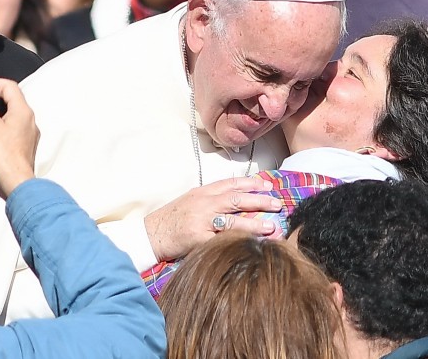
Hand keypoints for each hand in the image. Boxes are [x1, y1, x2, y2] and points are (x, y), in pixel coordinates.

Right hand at [145, 177, 278, 261]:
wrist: (150, 234)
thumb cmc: (172, 219)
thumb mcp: (191, 201)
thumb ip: (212, 198)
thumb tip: (236, 198)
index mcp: (203, 192)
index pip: (231, 183)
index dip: (252, 183)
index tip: (268, 185)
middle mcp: (204, 203)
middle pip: (236, 199)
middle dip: (259, 201)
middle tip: (277, 204)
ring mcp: (201, 220)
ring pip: (232, 219)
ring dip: (254, 223)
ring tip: (271, 226)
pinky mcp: (198, 238)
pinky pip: (221, 240)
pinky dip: (237, 241)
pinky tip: (251, 244)